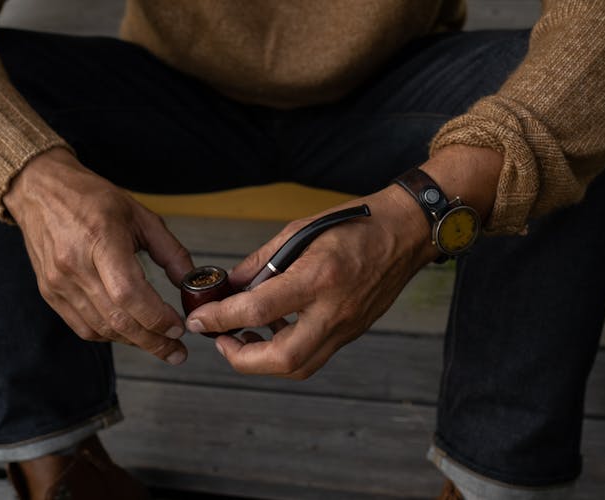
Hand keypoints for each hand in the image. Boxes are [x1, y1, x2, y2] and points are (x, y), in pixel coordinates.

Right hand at [3, 148, 193, 364]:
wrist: (40, 191)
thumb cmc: (92, 199)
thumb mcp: (140, 215)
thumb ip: (170, 251)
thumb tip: (190, 282)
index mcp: (100, 239)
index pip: (129, 294)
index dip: (156, 317)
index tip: (179, 328)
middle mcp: (74, 265)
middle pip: (117, 319)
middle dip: (152, 341)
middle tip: (177, 352)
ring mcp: (58, 282)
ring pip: (101, 328)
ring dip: (134, 342)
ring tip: (159, 344)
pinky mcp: (49, 293)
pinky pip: (83, 327)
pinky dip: (110, 335)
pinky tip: (130, 334)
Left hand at [185, 145, 501, 377]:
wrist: (405, 232)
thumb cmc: (353, 224)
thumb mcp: (299, 232)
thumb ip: (261, 263)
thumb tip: (230, 287)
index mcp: (318, 276)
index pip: (258, 309)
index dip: (221, 318)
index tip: (200, 320)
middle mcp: (334, 309)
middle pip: (283, 359)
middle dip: (242, 360)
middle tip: (222, 342)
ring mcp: (347, 325)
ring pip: (300, 366)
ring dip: (264, 362)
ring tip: (242, 338)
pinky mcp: (352, 331)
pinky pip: (314, 354)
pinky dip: (286, 351)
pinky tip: (272, 329)